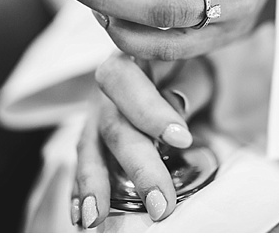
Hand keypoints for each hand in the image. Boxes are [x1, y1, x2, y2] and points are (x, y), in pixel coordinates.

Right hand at [70, 54, 215, 227]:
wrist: (180, 69)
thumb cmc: (191, 67)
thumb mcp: (197, 66)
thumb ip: (188, 85)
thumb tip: (177, 108)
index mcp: (131, 61)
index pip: (126, 81)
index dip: (149, 110)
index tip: (181, 138)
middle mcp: (106, 91)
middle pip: (112, 127)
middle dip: (136, 168)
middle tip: (161, 205)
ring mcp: (97, 117)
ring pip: (89, 149)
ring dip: (93, 185)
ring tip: (95, 218)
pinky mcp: (96, 141)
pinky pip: (85, 166)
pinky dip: (81, 192)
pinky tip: (80, 216)